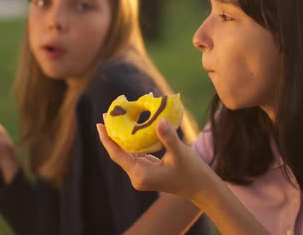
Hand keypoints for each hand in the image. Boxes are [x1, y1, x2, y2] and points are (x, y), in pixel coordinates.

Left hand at [97, 118, 214, 198]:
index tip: (99, 123)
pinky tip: (131, 129)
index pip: (117, 155)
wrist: (202, 188)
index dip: (107, 139)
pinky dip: (133, 141)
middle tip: (107, 114)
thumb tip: (160, 120)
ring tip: (117, 118)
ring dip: (122, 137)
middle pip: (119, 153)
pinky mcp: (148, 172)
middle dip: (113, 134)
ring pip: (127, 153)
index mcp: (140, 174)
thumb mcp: (180, 153)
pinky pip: (136, 154)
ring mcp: (142, 175)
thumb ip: (168, 137)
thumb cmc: (192, 172)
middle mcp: (137, 177)